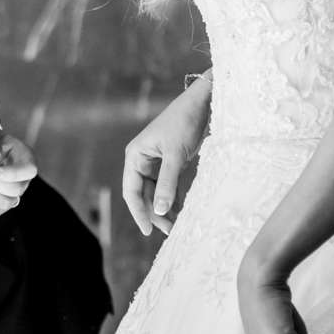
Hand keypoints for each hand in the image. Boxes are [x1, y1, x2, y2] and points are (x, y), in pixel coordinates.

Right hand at [122, 79, 212, 235]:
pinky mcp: (169, 161)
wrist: (202, 102)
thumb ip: (166, 183)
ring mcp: (155, 161)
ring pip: (155, 191)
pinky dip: (172, 197)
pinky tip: (180, 210)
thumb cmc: (185, 122)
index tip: (148, 231)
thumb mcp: (175, 155)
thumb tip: (158, 211)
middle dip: (153, 212)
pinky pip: (167, 185)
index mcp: (135, 156)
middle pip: (142, 194)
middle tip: (169, 231)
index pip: (131, 191)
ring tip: (175, 224)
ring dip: (163, 207)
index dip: (138, 212)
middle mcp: (141, 159)